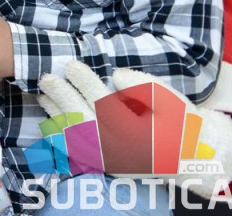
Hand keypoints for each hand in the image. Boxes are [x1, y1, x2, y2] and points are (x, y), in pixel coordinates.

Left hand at [38, 60, 231, 200]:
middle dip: (63, 96)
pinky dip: (61, 140)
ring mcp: (112, 159)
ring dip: (57, 114)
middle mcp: (122, 147)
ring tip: (43, 95)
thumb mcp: (171, 101)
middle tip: (46, 78)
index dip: (84, 82)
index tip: (70, 65)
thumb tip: (116, 75)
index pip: (104, 102)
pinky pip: (78, 155)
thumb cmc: (179, 124)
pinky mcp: (106, 166)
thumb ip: (145, 87)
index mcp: (138, 130)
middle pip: (84, 118)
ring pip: (77, 137)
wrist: (188, 158)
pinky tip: (49, 124)